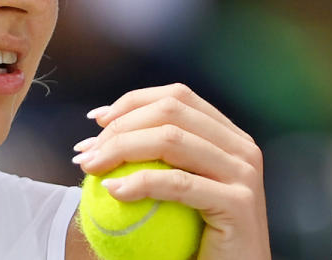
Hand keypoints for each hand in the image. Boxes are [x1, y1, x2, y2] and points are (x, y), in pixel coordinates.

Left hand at [71, 83, 270, 259]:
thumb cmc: (193, 234)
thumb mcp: (172, 184)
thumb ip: (150, 152)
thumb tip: (101, 122)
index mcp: (227, 135)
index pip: (175, 98)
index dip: (131, 102)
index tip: (97, 120)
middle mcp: (241, 148)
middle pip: (169, 113)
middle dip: (120, 126)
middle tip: (88, 151)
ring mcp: (243, 173)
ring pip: (170, 140)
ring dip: (120, 148)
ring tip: (91, 167)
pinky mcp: (239, 203)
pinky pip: (178, 183)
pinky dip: (140, 182)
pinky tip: (112, 190)